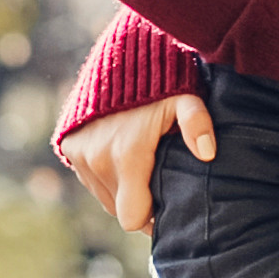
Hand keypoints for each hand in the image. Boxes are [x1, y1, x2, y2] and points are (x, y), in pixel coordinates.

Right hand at [58, 94, 212, 233]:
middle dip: (140, 204)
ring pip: (106, 199)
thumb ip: (197, 123)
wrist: (118, 58)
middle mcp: (98, 161)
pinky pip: (91, 181)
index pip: (133, 219)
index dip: (151, 217)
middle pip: (121, 212)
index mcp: (127, 157)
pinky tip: (123, 160)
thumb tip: (208, 153)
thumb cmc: (160, 84)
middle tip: (160, 184)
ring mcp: (81, 157)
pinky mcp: (70, 151)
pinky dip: (107, 178)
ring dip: (123, 192)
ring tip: (144, 170)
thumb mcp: (184, 99)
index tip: (166, 204)